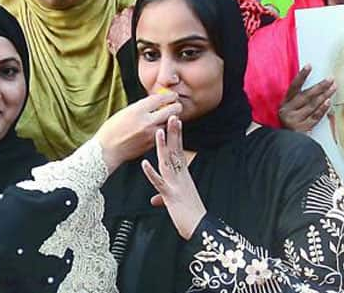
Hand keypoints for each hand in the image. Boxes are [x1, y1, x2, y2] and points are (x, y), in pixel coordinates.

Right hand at [95, 92, 181, 173]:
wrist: (107, 150)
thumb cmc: (111, 130)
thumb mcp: (124, 112)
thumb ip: (140, 107)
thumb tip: (154, 102)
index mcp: (137, 110)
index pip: (159, 99)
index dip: (169, 96)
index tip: (172, 95)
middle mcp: (146, 122)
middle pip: (171, 110)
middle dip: (176, 106)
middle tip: (176, 105)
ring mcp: (150, 134)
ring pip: (169, 123)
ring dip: (171, 119)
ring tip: (168, 116)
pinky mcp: (152, 144)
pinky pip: (163, 133)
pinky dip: (164, 129)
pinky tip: (161, 126)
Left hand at [141, 116, 206, 239]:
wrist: (199, 228)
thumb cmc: (190, 216)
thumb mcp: (175, 204)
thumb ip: (164, 198)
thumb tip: (154, 200)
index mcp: (182, 176)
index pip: (179, 152)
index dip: (176, 137)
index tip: (176, 122)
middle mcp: (180, 177)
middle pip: (175, 151)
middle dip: (173, 133)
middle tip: (172, 115)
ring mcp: (176, 184)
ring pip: (167, 161)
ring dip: (162, 146)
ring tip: (158, 130)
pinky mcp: (171, 195)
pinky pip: (159, 182)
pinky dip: (151, 173)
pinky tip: (144, 163)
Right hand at [278, 65, 335, 131]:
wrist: (285, 144)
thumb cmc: (290, 123)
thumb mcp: (289, 110)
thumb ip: (297, 99)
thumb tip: (315, 86)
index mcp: (284, 103)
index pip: (293, 87)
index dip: (301, 76)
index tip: (309, 66)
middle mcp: (288, 111)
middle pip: (306, 95)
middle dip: (320, 86)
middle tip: (330, 78)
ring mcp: (295, 120)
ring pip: (312, 105)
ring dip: (324, 95)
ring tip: (333, 87)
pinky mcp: (302, 128)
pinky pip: (315, 117)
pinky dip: (322, 109)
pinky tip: (329, 102)